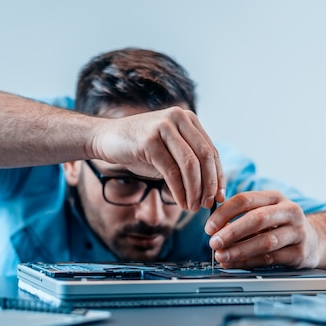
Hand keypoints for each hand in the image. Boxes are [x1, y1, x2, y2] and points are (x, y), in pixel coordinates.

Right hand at [93, 106, 225, 210]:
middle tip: (208, 205)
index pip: (211, 150)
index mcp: (188, 119)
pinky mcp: (149, 140)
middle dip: (209, 184)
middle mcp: (178, 118)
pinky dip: (179, 191)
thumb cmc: (140, 148)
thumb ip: (189, 162)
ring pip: (190, 165)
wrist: (106, 138)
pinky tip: (181, 202)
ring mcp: (163, 127)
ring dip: (195, 191)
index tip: (219, 197)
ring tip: (193, 207)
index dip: (218, 176)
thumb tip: (212, 190)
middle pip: (205, 156)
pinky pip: (171, 171)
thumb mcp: (170, 152)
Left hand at [205, 190, 320, 268]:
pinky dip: (249, 262)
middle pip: (257, 219)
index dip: (224, 213)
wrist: (315, 241)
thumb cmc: (281, 226)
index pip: (245, 199)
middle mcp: (289, 211)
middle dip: (231, 232)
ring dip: (239, 250)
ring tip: (221, 256)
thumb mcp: (265, 214)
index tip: (209, 227)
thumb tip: (215, 230)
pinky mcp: (300, 253)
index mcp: (275, 197)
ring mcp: (297, 232)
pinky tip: (235, 263)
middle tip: (213, 242)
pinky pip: (271, 258)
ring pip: (265, 241)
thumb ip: (241, 218)